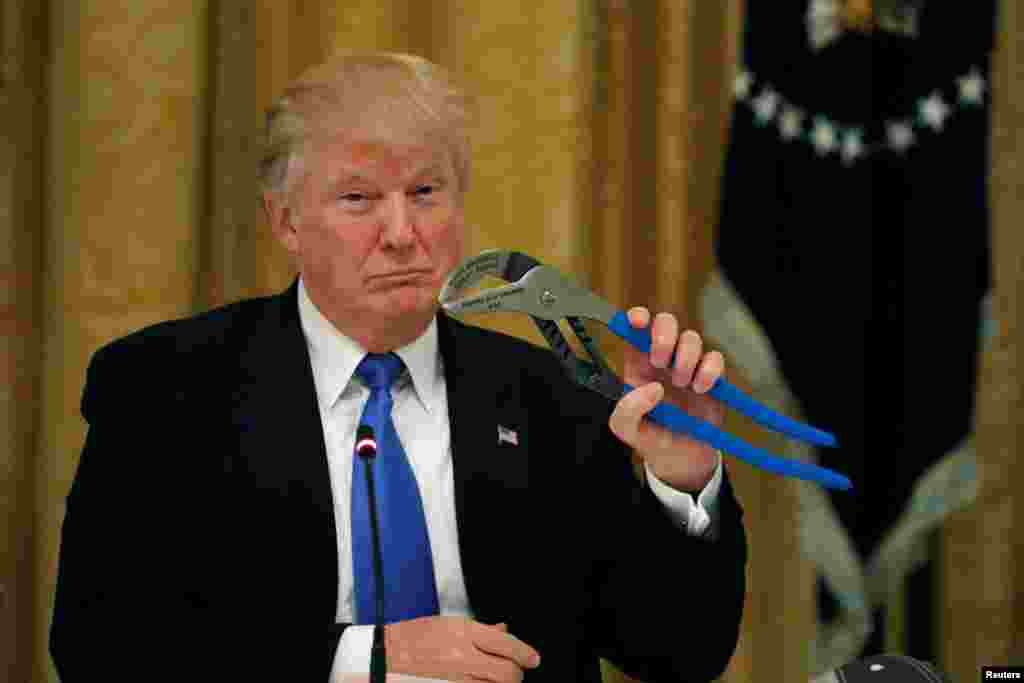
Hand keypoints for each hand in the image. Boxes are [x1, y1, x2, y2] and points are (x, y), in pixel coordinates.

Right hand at [385, 616, 539, 682]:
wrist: (387, 654)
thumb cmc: (416, 636)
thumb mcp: (450, 624)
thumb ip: (481, 630)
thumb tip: (504, 630)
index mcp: (464, 632)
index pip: (506, 645)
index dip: (525, 653)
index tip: (533, 659)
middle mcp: (462, 655)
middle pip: (506, 673)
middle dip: (516, 673)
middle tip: (515, 671)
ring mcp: (456, 678)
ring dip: (499, 682)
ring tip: (495, 676)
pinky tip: (480, 681)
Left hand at [608, 307, 724, 491]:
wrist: (681, 459)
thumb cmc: (650, 438)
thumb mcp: (625, 428)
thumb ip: (627, 409)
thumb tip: (652, 388)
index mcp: (637, 364)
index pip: (635, 329)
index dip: (637, 317)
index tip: (638, 321)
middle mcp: (662, 359)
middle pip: (666, 323)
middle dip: (664, 335)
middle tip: (660, 361)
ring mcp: (688, 365)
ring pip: (692, 338)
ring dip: (686, 358)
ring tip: (681, 384)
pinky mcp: (711, 376)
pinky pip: (715, 358)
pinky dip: (709, 370)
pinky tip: (700, 389)